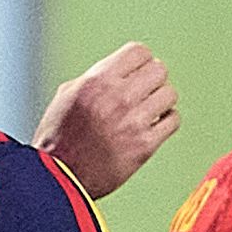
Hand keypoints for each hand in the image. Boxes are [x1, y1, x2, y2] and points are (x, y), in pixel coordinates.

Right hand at [37, 42, 178, 200]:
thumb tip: (118, 69)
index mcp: (97, 81)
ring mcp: (133, 122)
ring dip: (161, 101)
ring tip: (149, 111)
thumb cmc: (58, 139)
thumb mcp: (67, 97)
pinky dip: (166, 122)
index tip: (136, 74)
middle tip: (144, 93)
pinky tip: (153, 127)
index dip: (140, 62)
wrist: (58, 179)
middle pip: (159, 70)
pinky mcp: (144, 146)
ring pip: (169, 94)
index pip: (139, 52)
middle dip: (153, 80)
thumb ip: (94, 78)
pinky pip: (173, 121)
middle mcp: (117, 97)